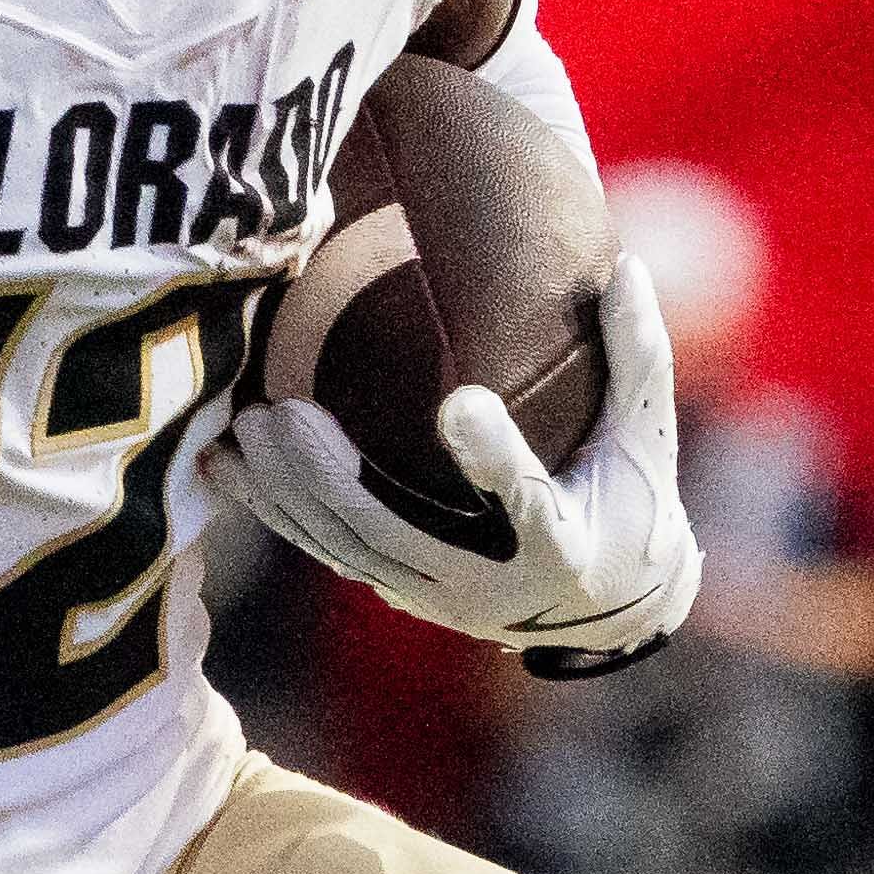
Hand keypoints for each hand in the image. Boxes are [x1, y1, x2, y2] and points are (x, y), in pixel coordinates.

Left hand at [217, 257, 702, 671]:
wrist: (609, 608)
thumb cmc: (634, 505)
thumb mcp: (646, 437)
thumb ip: (635, 355)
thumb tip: (629, 265)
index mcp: (563, 544)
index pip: (526, 497)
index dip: (492, 455)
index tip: (462, 403)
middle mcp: (490, 584)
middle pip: (396, 533)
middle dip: (332, 478)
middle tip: (282, 413)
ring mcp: (436, 596)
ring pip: (347, 548)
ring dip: (288, 493)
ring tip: (243, 429)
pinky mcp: (400, 592)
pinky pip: (329, 552)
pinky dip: (278, 513)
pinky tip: (226, 469)